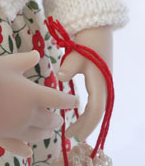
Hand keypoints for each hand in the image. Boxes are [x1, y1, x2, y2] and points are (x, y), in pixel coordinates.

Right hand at [0, 50, 79, 156]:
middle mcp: (28, 115)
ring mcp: (14, 129)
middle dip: (56, 119)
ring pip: (36, 136)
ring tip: (46, 130)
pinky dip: (24, 150)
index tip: (76, 101)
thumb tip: (37, 55)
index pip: (59, 101)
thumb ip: (25, 60)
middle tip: (58, 118)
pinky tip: (28, 153)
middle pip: (49, 121)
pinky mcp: (0, 137)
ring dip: (44, 133)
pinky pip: (16, 147)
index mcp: (34, 96)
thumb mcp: (9, 62)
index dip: (69, 101)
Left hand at [57, 25, 112, 141]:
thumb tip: (60, 78)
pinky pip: (96, 101)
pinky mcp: (101, 81)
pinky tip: (78, 114)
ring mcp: (104, 84)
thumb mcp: (77, 53)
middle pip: (97, 113)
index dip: (85, 125)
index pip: (95, 111)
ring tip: (73, 129)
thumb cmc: (87, 41)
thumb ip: (69, 66)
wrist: (97, 29)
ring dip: (87, 120)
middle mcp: (105, 87)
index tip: (72, 134)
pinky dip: (88, 111)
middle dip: (85, 126)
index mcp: (100, 83)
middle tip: (70, 137)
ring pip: (97, 108)